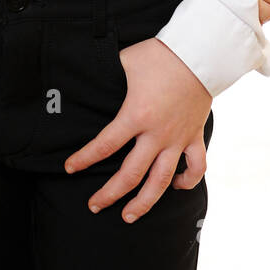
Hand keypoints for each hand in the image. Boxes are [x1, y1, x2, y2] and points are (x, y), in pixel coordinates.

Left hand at [64, 37, 211, 221]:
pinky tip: (176, 187)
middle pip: (131, 174)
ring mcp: (178, 138)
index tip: (70, 168)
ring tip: (129, 216)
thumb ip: (107, 75)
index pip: (104, 145)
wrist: (199, 53)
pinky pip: (196, 167)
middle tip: (94, 206)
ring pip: (162, 181)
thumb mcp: (124, 61)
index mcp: (136, 116)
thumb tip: (88, 77)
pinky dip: (187, 181)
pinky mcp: (195, 136)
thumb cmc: (159, 55)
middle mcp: (157, 134)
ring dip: (145, 202)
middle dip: (110, 194)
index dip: (85, 159)